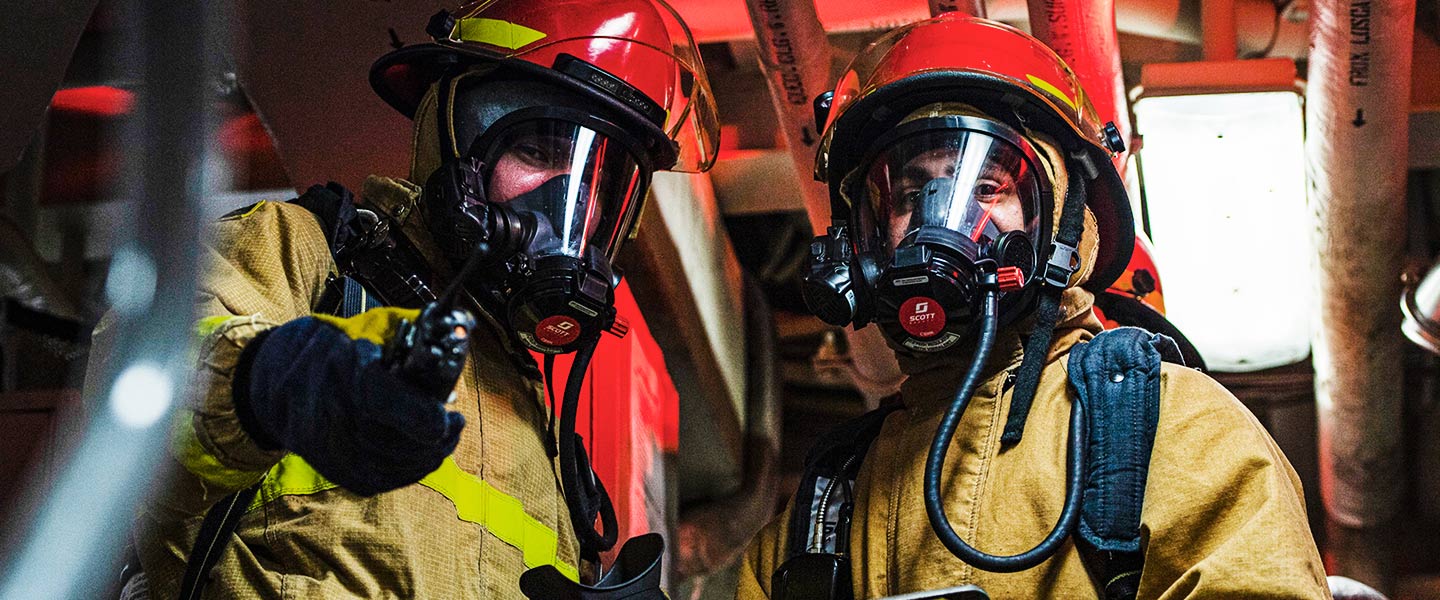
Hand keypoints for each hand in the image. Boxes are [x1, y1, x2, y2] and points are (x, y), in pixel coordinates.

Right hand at [236, 307, 465, 495]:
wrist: (279, 380)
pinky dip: (410, 468)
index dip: (417, 414)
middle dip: (435, 436)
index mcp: (343, 368)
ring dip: (429, 454)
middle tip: (455, 422)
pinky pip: (383, 480)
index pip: (379, 399)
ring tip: (444, 434)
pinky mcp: (335, 471)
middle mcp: (331, 414)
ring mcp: (330, 449)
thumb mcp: (374, 326)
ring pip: (392, 466)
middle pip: (393, 441)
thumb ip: (418, 332)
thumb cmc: (338, 346)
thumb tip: (462, 333)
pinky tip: (423, 451)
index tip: (447, 419)